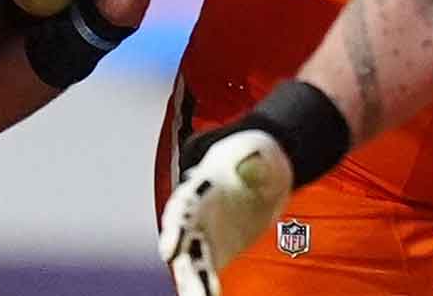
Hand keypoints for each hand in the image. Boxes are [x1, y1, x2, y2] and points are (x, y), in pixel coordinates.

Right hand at [159, 130, 295, 295]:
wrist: (263, 168)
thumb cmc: (257, 155)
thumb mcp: (259, 151)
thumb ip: (256, 162)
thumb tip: (254, 169)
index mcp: (201, 184)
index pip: (182, 207)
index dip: (174, 231)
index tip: (169, 252)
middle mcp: (194, 211)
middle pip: (182, 242)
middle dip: (182, 267)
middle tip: (188, 292)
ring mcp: (204, 232)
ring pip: (191, 261)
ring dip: (192, 283)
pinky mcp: (217, 248)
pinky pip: (207, 272)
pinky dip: (206, 287)